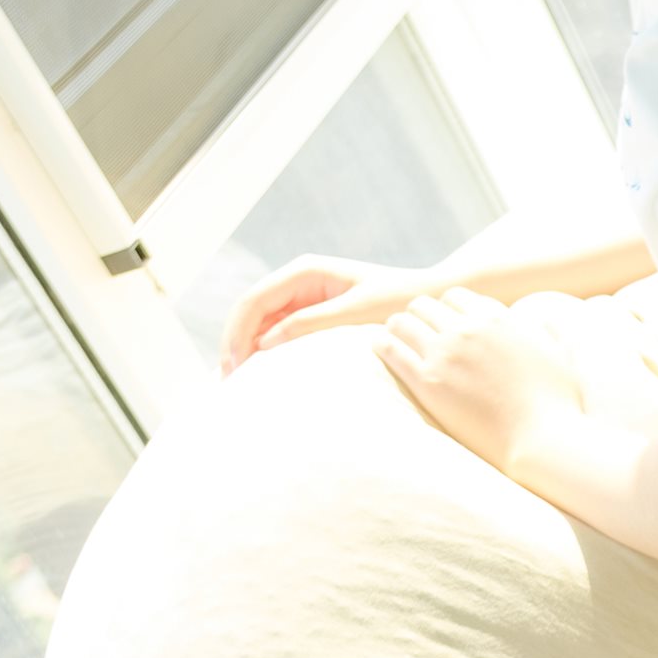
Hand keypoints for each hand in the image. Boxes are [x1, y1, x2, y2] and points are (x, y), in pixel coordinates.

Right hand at [219, 254, 432, 375]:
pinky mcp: (314, 318)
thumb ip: (311, 324)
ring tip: (237, 385)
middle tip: (227, 383)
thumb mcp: (356, 313)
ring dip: (246, 351)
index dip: (238, 334)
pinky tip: (260, 377)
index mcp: (305, 272)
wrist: (430, 299)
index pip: (254, 301)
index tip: (234, 368)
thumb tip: (265, 343)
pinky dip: (265, 354)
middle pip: (250, 312)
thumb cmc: (400, 301)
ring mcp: (304, 299)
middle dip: (234, 344)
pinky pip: (278, 335)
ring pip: (259, 325)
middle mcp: (299, 282)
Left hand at [373, 289, 580, 478]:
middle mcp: (468, 329)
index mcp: (498, 318)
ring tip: (395, 338)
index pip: (455, 296)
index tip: (443, 322)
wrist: (542, 440)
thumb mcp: (562, 357)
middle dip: (419, 315)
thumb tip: (548, 322)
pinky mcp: (427, 382)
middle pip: (424, 304)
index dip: (446, 308)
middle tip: (415, 330)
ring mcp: (445, 354)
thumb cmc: (558, 404)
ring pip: (403, 322)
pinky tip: (380, 346)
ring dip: (398, 328)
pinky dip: (383, 344)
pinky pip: (392, 349)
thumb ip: (551, 333)